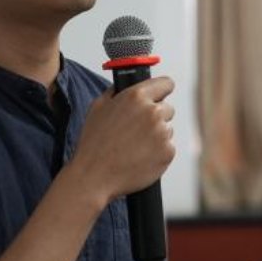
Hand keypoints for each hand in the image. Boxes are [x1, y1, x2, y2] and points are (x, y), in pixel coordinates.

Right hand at [67, 77, 175, 206]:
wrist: (94, 176)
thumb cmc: (93, 143)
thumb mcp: (98, 107)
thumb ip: (117, 91)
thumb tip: (127, 85)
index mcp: (136, 96)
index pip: (166, 83)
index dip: (162, 90)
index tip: (160, 96)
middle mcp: (153, 112)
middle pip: (168, 108)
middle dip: (156, 116)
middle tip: (137, 130)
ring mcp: (162, 133)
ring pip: (167, 129)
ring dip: (156, 135)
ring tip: (134, 146)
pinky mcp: (167, 152)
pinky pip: (167, 148)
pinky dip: (157, 152)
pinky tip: (140, 157)